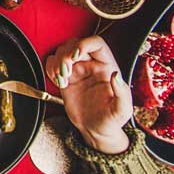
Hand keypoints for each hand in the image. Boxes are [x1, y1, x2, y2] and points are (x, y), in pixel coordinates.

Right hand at [46, 35, 131, 154]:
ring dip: (57, 63)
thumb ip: (122, 93)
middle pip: (75, 44)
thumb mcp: (122, 110)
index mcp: (107, 67)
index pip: (96, 43)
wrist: (95, 130)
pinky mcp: (65, 77)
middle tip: (65, 73)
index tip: (74, 56)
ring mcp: (77, 70)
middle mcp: (91, 64)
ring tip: (62, 80)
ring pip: (62, 51)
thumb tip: (116, 75)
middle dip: (66, 55)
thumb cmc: (111, 120)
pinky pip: (53, 63)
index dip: (84, 44)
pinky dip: (50, 69)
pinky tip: (58, 81)